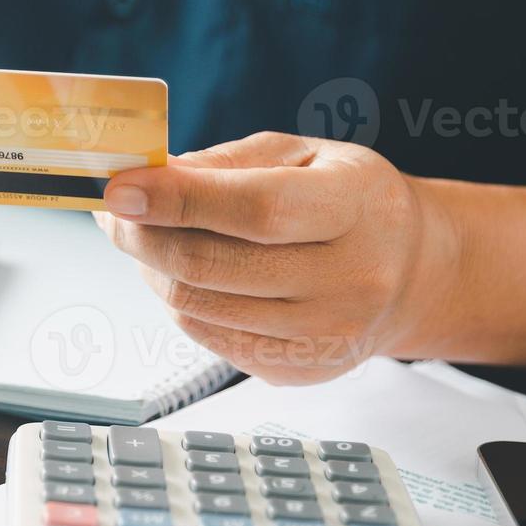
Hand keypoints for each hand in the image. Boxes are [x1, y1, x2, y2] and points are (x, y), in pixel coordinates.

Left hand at [95, 132, 451, 384]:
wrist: (412, 270)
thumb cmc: (349, 201)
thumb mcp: (301, 155)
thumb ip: (224, 164)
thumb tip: (145, 179)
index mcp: (355, 207)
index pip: (257, 210)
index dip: (179, 200)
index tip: (120, 190)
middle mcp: (351, 279)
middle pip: (213, 266)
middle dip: (143, 236)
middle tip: (113, 212)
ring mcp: (328, 334)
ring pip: (198, 307)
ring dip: (152, 269)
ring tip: (147, 237)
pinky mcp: (302, 369)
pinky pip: (209, 338)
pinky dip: (178, 302)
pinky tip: (182, 273)